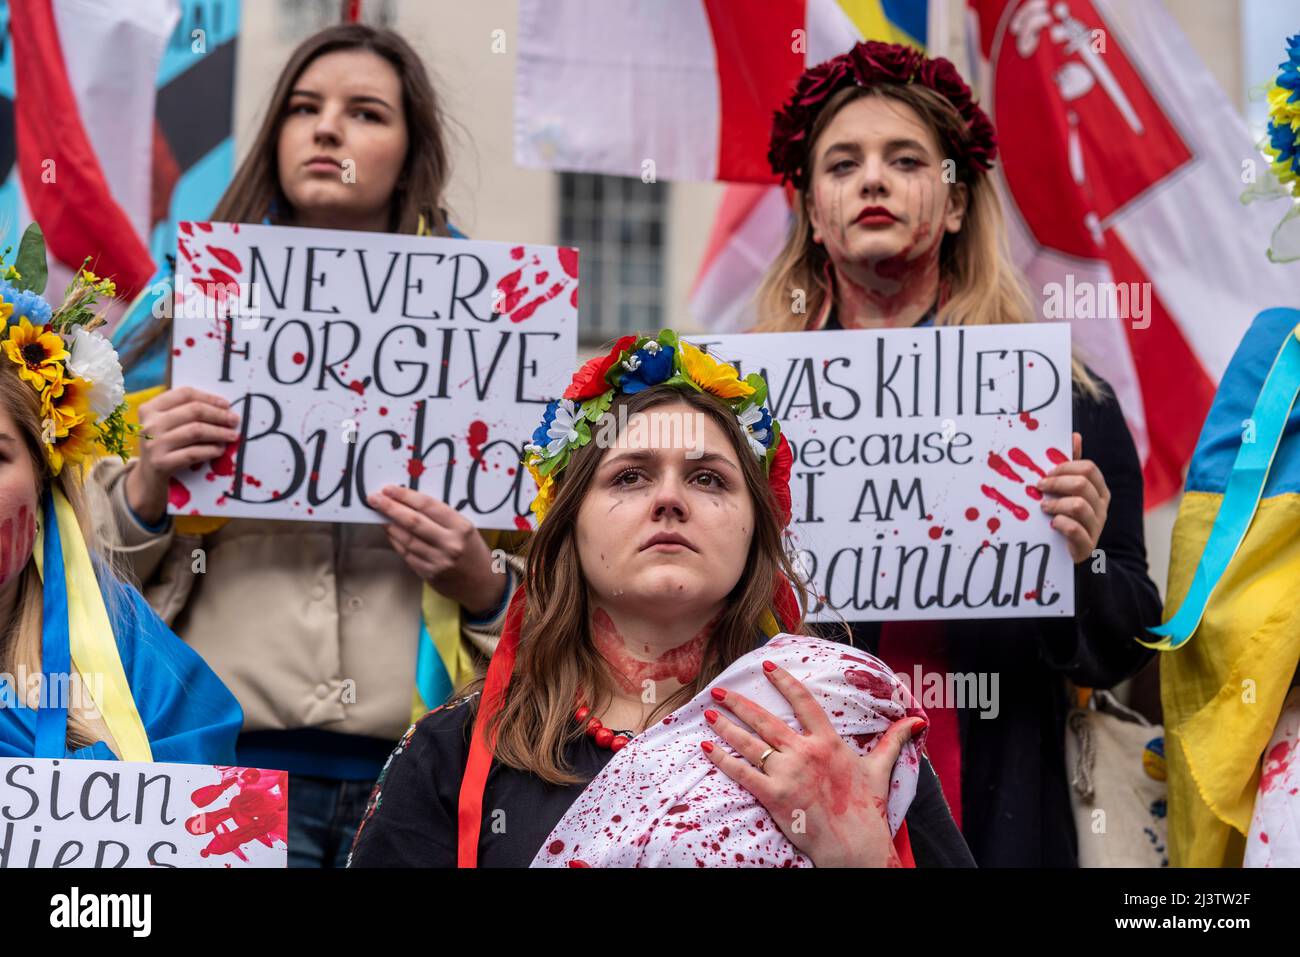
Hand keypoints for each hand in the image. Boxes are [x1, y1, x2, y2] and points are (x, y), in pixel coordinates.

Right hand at [125, 386, 240, 524]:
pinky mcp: (160, 463)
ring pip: (196, 431)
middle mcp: (149, 424)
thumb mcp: (168, 426)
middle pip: (193, 410)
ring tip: (233, 436)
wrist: (148, 478)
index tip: (226, 404)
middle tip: (234, 420)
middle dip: (219, 415)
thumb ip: (186, 413)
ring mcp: (153, 444)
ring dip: (219, 433)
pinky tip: (220, 450)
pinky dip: (211, 450)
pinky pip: (193, 453)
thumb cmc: (165, 447)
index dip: (209, 397)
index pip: (184, 394)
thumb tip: (223, 408)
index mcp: (150, 409)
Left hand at [367, 485, 506, 616]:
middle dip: (390, 508)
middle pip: (413, 522)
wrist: (484, 585)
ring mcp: (438, 561)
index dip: (406, 496)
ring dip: (389, 525)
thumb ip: (441, 518)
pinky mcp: (429, 574)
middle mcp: (450, 544)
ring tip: (378, 514)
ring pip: (406, 539)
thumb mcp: (466, 529)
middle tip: (374, 499)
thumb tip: (409, 503)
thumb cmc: (474, 552)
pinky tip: (389, 532)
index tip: (389, 489)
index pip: (428, 506)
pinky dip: (395, 541)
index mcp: (461, 527)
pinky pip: (406, 554)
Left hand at [700, 661, 924, 867]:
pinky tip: (707, 749)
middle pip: (766, 719)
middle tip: (719, 689)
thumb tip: (916, 721)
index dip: (783, 680)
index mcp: (828, 741)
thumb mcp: (880, 769)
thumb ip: (893, 740)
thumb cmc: (866, 809)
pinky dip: (723, 760)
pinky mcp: (774, 795)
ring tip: (709, 714)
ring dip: (726, 727)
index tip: (766, 665)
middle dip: (739, 703)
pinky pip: (743, 773)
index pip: (803, 701)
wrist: (855, 845)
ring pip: (750, 743)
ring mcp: (788, 773)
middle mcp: (805, 752)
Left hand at [1038, 432, 1109, 562]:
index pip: (1088, 468)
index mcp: (1099, 490)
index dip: (1064, 467)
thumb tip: (1075, 436)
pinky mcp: (1087, 545)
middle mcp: (1102, 507)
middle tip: (1039, 487)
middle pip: (1082, 484)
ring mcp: (1096, 526)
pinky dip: (1060, 524)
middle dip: (1056, 483)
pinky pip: (1075, 530)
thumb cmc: (1066, 516)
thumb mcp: (1068, 490)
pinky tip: (1051, 524)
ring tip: (1042, 507)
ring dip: (1055, 504)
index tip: (1046, 472)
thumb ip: (1071, 466)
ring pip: (1078, 506)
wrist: (1069, 554)